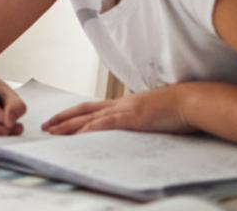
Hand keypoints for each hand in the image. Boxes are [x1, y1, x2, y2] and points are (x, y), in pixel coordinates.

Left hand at [43, 85, 192, 134]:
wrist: (191, 101)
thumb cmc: (176, 108)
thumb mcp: (151, 113)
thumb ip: (138, 118)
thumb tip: (133, 126)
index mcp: (123, 103)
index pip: (91, 107)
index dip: (72, 114)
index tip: (57, 120)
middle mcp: (119, 104)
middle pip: (83, 110)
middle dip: (62, 119)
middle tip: (45, 127)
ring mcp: (125, 110)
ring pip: (90, 117)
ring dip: (70, 125)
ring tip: (53, 132)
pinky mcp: (133, 117)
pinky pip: (107, 123)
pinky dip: (91, 129)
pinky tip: (79, 135)